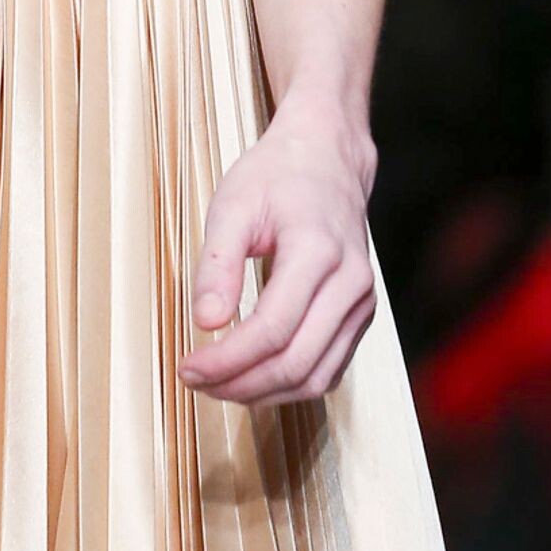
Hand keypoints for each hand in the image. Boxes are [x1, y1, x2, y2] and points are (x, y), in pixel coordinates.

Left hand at [180, 93, 377, 405]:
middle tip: (195, 380)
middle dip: (240, 384)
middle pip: (297, 362)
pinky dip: (289, 384)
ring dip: (263, 393)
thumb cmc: (278, 175)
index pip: (273, 329)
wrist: (328, 157)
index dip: (227, 360)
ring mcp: (362, 302)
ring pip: (317, 377)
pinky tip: (251, 377)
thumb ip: (218, 264)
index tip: (188, 367)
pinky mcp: (361, 315)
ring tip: (217, 386)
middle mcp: (351, 282)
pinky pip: (328, 368)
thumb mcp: (233, 205)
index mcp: (318, 250)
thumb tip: (207, 322)